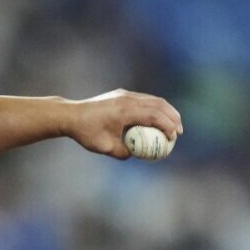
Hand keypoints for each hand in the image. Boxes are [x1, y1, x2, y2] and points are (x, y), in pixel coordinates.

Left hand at [67, 89, 182, 158]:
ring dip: (166, 111)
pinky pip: (144, 100)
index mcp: (125, 110)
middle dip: (173, 117)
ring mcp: (125, 95)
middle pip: (158, 104)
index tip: (173, 138)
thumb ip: (123, 152)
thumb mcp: (105, 147)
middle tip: (179, 132)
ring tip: (173, 125)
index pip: (154, 115)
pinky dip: (155, 108)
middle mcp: (127, 99)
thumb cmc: (86, 132)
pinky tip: (157, 120)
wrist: (70, 115)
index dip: (167, 126)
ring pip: (153, 99)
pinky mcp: (122, 95)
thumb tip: (137, 154)